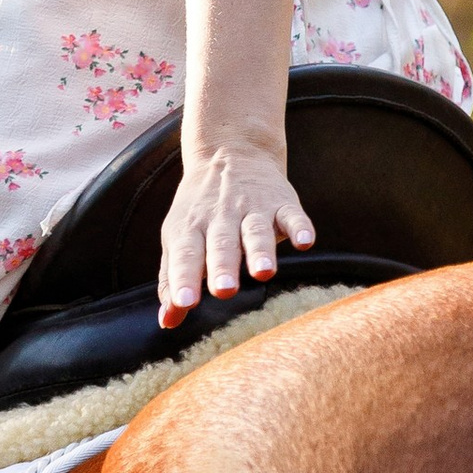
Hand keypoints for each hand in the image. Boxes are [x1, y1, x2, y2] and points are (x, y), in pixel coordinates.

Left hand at [157, 139, 313, 327]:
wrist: (230, 151)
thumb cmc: (200, 209)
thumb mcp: (179, 237)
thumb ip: (172, 279)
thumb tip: (167, 321)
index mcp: (190, 228)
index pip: (185, 255)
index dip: (183, 279)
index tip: (184, 303)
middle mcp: (220, 217)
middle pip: (221, 244)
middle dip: (222, 267)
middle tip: (223, 289)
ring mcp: (252, 208)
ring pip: (255, 231)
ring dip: (259, 251)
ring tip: (262, 273)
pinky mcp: (282, 202)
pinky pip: (292, 215)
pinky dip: (299, 227)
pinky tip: (304, 241)